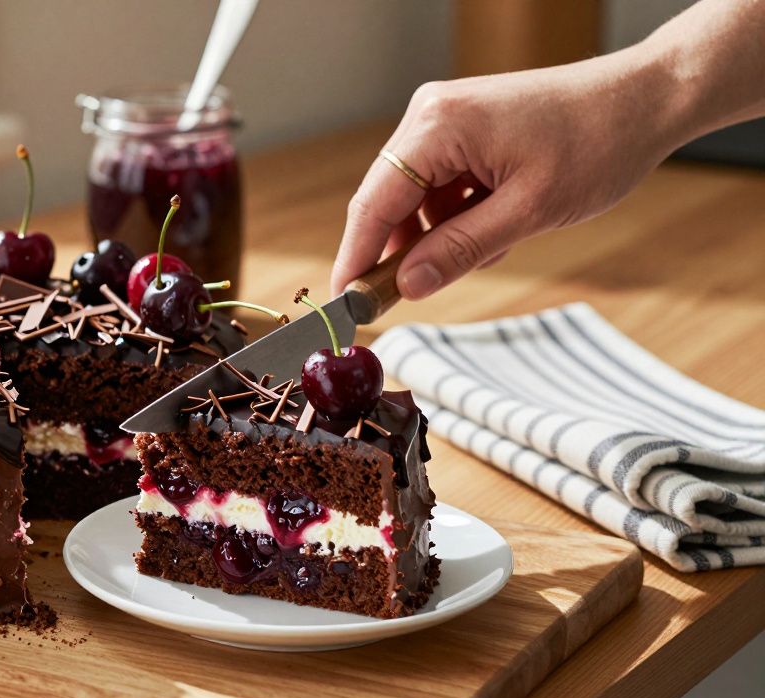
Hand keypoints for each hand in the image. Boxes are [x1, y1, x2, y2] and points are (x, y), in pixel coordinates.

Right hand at [330, 52, 679, 299]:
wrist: (644, 100)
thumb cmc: (597, 144)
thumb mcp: (527, 212)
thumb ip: (459, 250)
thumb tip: (407, 287)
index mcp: (437, 126)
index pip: (373, 204)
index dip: (355, 259)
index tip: (344, 306)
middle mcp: (429, 115)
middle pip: (386, 200)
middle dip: (398, 252)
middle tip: (404, 299)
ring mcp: (443, 118)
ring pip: (413, 198)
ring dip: (436, 235)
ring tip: (490, 248)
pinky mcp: (461, 128)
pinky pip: (437, 185)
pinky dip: (455, 216)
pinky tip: (494, 226)